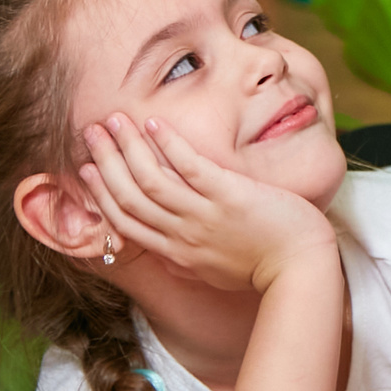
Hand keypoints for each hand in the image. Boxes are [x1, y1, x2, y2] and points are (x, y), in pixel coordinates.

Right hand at [79, 113, 335, 294]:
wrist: (302, 268)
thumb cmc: (264, 267)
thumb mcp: (214, 270)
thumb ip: (187, 259)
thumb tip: (167, 253)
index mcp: (176, 252)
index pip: (126, 221)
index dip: (102, 193)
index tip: (88, 169)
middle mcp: (182, 235)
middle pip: (130, 197)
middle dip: (106, 162)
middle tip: (91, 133)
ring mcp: (204, 216)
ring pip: (151, 181)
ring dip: (128, 148)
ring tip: (114, 120)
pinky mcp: (229, 197)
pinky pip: (190, 167)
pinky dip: (169, 145)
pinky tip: (154, 123)